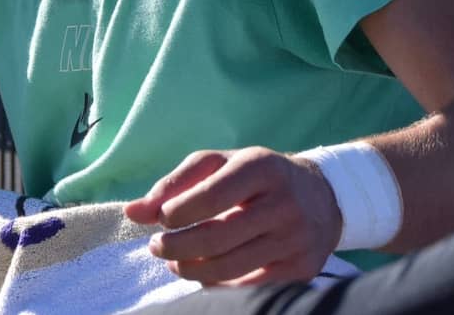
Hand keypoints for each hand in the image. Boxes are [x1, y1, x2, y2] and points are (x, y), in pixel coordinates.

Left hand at [123, 146, 342, 285]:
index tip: (162, 219)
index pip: (209, 196)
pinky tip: (206, 272)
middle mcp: (283, 203)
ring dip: (190, 270)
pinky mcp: (301, 269)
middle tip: (156, 247)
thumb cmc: (256, 177)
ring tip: (176, 261)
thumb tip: (132, 212)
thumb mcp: (220, 164)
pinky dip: (217, 285)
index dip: (175, 213)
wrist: (321, 196)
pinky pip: (247, 289)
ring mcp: (295, 239)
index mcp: (262, 167)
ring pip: (228, 270)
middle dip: (174, 247)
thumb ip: (175, 183)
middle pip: (215, 239)